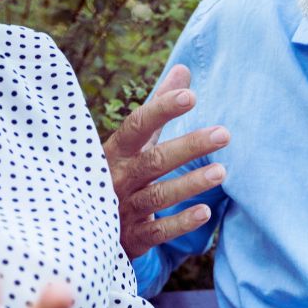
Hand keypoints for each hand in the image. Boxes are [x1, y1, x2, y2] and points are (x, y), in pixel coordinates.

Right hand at [104, 65, 230, 259]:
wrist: (83, 228)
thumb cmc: (118, 173)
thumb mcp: (134, 142)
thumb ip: (158, 108)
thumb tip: (184, 68)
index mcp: (116, 151)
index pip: (137, 126)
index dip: (161, 110)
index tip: (190, 96)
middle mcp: (117, 178)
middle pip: (154, 160)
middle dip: (189, 146)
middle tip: (224, 134)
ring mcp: (122, 209)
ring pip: (157, 195)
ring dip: (190, 184)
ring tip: (221, 172)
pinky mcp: (131, 239)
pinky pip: (157, 231)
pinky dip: (180, 222)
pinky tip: (205, 212)